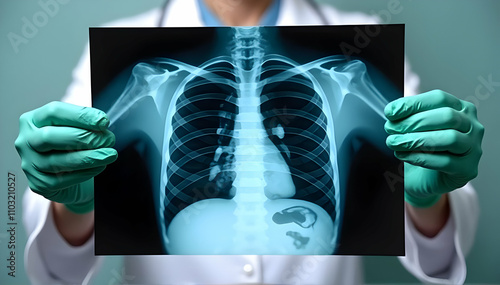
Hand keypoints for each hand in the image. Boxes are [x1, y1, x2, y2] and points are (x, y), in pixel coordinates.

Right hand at [15, 101, 117, 213]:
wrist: (69, 175)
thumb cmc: (71, 146)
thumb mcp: (75, 128)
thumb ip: (84, 123)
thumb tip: (101, 123)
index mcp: (33, 120)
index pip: (54, 112)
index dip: (81, 116)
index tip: (103, 121)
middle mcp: (26, 140)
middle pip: (50, 136)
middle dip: (84, 137)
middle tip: (108, 139)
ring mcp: (30, 163)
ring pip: (57, 161)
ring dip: (89, 157)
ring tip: (109, 154)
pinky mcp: (39, 183)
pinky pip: (62, 180)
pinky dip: (85, 172)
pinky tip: (99, 166)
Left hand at [384, 90, 483, 207]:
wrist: (426, 179)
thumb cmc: (423, 149)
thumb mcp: (416, 127)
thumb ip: (410, 114)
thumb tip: (396, 106)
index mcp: (461, 109)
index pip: (439, 98)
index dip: (413, 103)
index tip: (390, 112)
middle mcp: (472, 126)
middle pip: (447, 116)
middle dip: (414, 122)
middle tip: (390, 128)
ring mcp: (473, 148)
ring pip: (449, 138)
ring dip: (416, 139)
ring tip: (394, 142)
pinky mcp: (467, 169)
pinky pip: (445, 162)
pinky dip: (420, 157)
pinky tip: (403, 155)